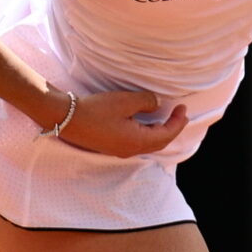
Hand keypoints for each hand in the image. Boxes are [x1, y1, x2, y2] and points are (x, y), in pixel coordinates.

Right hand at [48, 88, 190, 158]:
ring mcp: (120, 150)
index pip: (166, 134)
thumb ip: (147, 102)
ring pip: (148, 144)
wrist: (67, 118)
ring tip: (165, 118)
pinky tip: (145, 123)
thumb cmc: (96, 109)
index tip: (183, 108)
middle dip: (172, 129)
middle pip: (159, 143)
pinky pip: (136, 143)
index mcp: (137, 141)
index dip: (178, 122)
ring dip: (160, 132)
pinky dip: (147, 134)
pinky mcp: (111, 146)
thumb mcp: (126, 101)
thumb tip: (157, 105)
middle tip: (180, 115)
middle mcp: (130, 150)